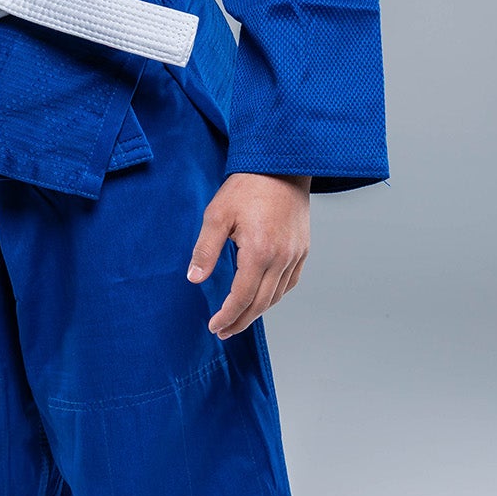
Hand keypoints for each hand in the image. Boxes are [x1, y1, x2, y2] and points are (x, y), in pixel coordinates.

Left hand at [186, 172, 311, 336]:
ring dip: (257, 311)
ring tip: (239, 318)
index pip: (242, 297)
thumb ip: (205, 250)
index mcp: (259, 252)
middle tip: (224, 331)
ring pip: (277, 295)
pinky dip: (275, 295)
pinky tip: (262, 297)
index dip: (227, 316)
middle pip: (261, 303)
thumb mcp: (217, 215)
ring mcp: (295, 254)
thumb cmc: (246, 187)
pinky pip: (290, 282)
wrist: (281, 164)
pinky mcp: (302, 248)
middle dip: (241, 321)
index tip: (214, 326)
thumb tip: (194, 279)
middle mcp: (281, 258)